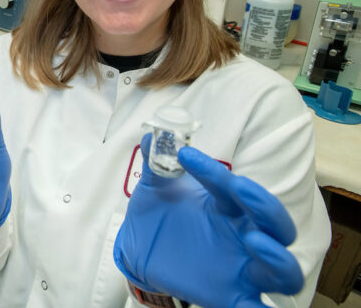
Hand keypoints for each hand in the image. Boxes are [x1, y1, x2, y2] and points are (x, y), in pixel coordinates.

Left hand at [113, 134, 302, 307]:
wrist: (139, 249)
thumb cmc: (159, 214)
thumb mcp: (155, 187)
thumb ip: (156, 161)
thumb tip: (152, 135)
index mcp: (228, 206)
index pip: (234, 187)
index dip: (213, 171)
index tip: (184, 156)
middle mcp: (243, 236)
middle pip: (277, 225)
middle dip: (266, 206)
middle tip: (239, 189)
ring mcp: (241, 268)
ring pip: (284, 271)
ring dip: (278, 258)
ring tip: (254, 241)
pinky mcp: (230, 296)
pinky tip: (257, 307)